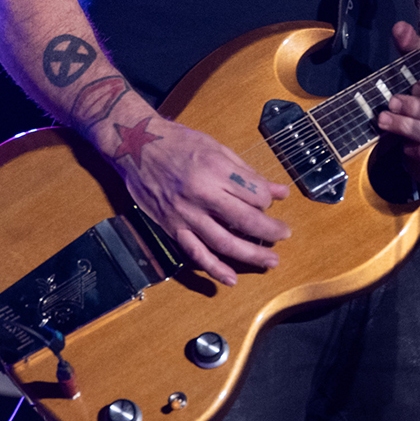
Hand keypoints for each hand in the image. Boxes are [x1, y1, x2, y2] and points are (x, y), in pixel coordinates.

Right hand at [106, 114, 289, 286]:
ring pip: (224, 242)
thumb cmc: (177, 142)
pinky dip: (214, 268)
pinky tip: (230, 278)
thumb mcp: (216, 148)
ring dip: (251, 255)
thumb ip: (247, 173)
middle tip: (284, 234)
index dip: (268, 200)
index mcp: (215, 169)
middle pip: (246, 220)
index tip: (270, 201)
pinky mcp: (173, 227)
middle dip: (270, 231)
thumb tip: (278, 190)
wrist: (135, 145)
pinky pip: (195, 253)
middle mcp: (202, 194)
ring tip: (270, 261)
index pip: (255, 194)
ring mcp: (186, 214)